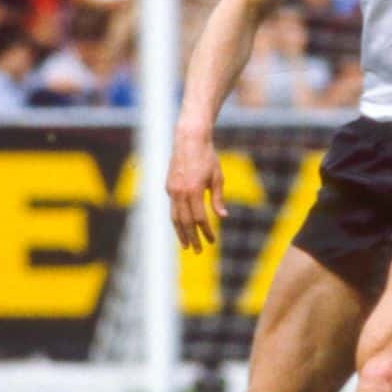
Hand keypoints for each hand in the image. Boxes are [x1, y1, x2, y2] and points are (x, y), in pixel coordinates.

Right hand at [165, 129, 225, 252]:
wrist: (189, 140)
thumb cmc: (207, 158)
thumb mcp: (217, 178)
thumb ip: (218, 199)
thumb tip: (222, 217)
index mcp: (194, 191)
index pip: (200, 218)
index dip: (206, 231)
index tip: (212, 241)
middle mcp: (180, 192)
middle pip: (185, 222)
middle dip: (192, 238)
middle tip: (197, 251)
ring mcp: (172, 190)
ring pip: (175, 217)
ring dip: (180, 233)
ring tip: (186, 245)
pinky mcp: (168, 186)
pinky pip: (172, 208)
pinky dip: (177, 219)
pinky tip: (182, 226)